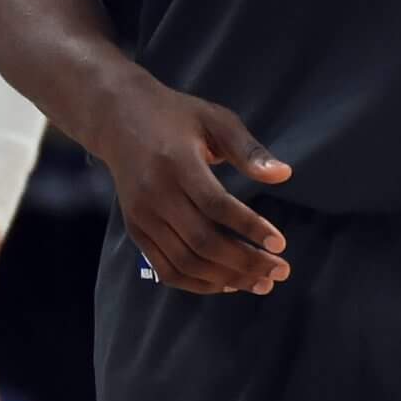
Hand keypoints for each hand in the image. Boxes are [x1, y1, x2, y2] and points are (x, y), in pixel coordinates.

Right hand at [98, 83, 291, 293]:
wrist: (116, 119)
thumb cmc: (174, 117)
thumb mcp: (214, 119)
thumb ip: (248, 149)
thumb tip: (283, 175)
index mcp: (177, 163)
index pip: (216, 205)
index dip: (250, 228)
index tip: (280, 243)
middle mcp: (155, 193)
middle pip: (202, 241)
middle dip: (245, 262)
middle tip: (280, 271)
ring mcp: (142, 215)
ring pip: (185, 261)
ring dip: (226, 278)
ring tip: (261, 283)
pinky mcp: (135, 229)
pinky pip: (166, 268)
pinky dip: (197, 283)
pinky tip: (226, 284)